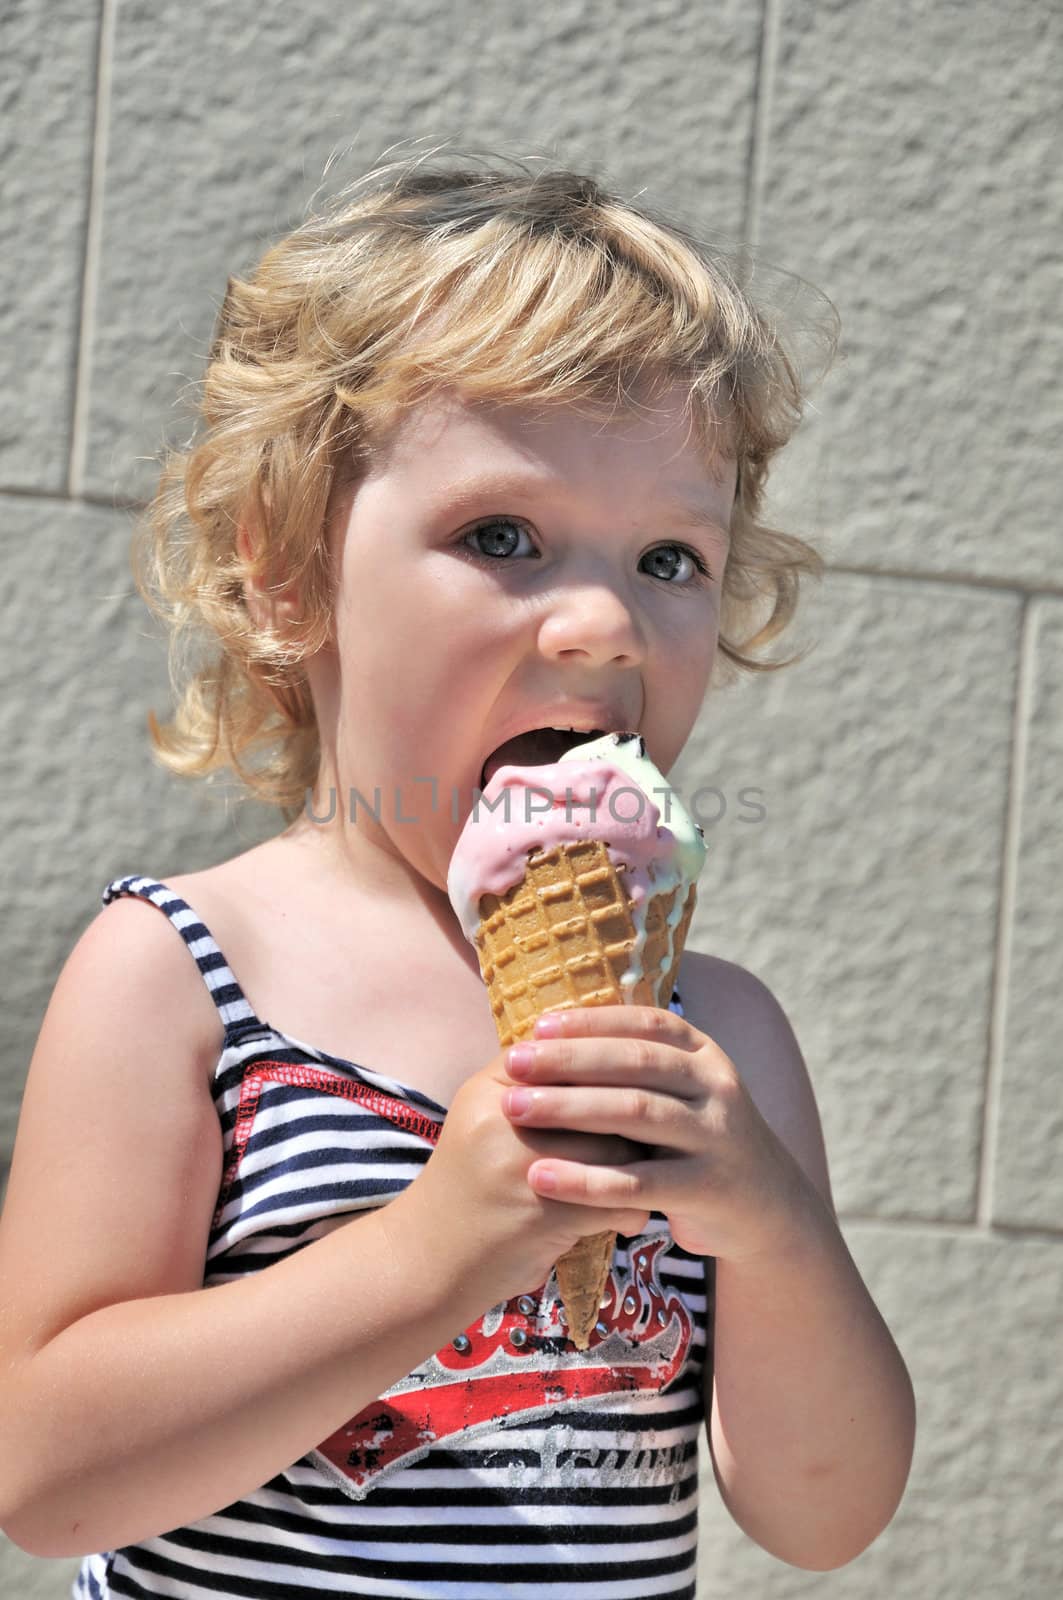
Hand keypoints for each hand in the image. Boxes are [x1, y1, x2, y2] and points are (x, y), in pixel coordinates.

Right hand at [394, 1049, 652, 1308]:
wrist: (428, 1260)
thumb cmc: (467, 1187)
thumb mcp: (484, 1122)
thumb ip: (533, 1089)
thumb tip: (605, 1059)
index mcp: (490, 1089)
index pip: (564, 1057)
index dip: (604, 1068)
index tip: (634, 1083)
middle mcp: (504, 1119)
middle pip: (598, 1098)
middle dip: (629, 1116)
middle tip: (657, 1127)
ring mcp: (523, 1165)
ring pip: (613, 1147)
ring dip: (637, 1166)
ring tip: (649, 1175)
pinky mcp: (544, 1212)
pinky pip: (612, 1198)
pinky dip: (628, 1210)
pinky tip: (628, 1218)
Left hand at [499, 1004, 810, 1264]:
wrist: (764, 1210)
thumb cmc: (694, 1142)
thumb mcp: (680, 1094)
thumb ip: (633, 1067)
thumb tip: (549, 1036)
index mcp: (704, 1054)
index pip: (644, 1024)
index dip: (590, 1022)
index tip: (537, 1027)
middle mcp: (716, 1087)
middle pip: (635, 1063)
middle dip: (568, 1060)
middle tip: (513, 1063)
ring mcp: (717, 1137)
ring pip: (636, 1113)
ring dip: (569, 1108)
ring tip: (515, 1109)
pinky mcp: (707, 1189)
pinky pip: (638, 1182)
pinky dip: (585, 1179)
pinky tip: (540, 1176)